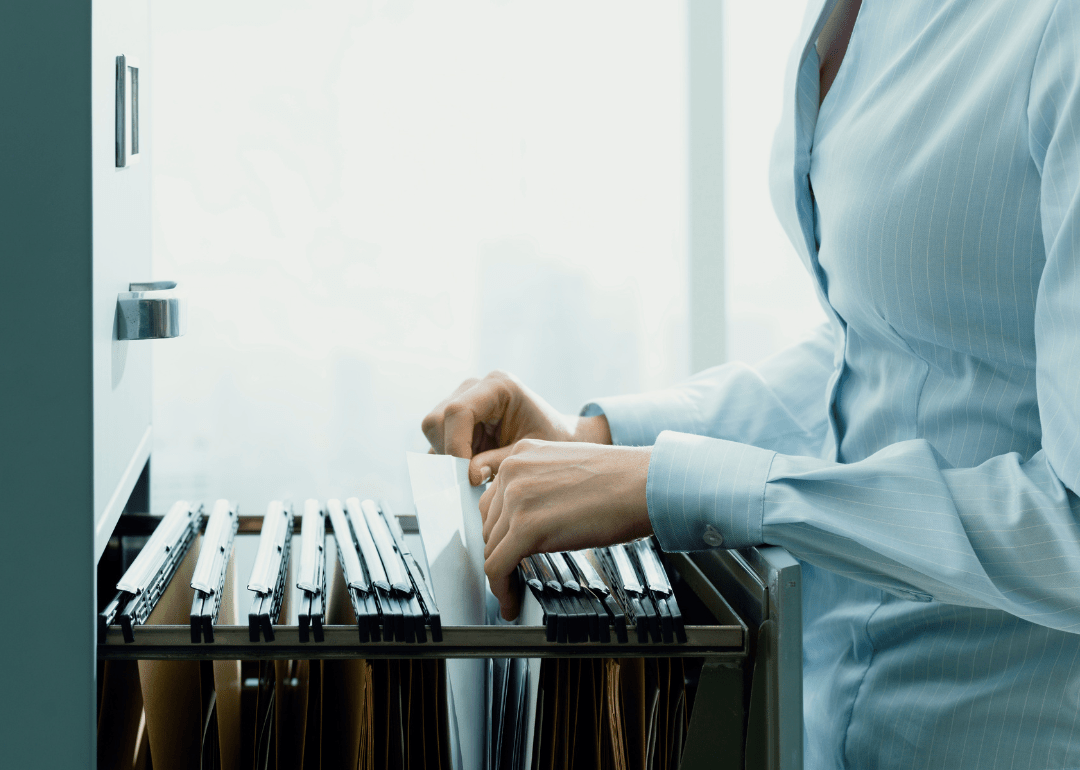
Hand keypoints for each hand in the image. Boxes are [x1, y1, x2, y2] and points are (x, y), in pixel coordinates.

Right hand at [421, 371, 611, 484]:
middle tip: (473, 478)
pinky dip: (449, 458)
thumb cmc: (551, 440)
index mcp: (498, 386)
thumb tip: (469, 476)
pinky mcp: (455, 417)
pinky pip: (438, 439)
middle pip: (437, 419)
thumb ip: (498, 463)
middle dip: (449, 453)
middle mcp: (475, 387)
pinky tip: (473, 466)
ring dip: (448, 457)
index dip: (456, 446)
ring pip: (432, 430)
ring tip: (479, 471)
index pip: (458, 411)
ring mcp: (462, 399)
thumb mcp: (530, 454)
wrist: (557, 435)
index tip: (467, 476)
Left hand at [479, 438, 651, 619]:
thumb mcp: (568, 470)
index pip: (494, 499)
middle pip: (489, 524)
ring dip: (501, 574)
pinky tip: (511, 604)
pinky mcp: (526, 527)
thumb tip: (534, 519)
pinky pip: (498, 567)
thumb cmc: (622, 481)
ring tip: (513, 591)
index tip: (505, 549)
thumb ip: (542, 487)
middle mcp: (513, 471)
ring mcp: (516, 498)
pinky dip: (501, 590)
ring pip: (491, 548)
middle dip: (500, 551)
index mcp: (522, 454)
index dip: (499, 531)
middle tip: (513, 572)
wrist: (645, 484)